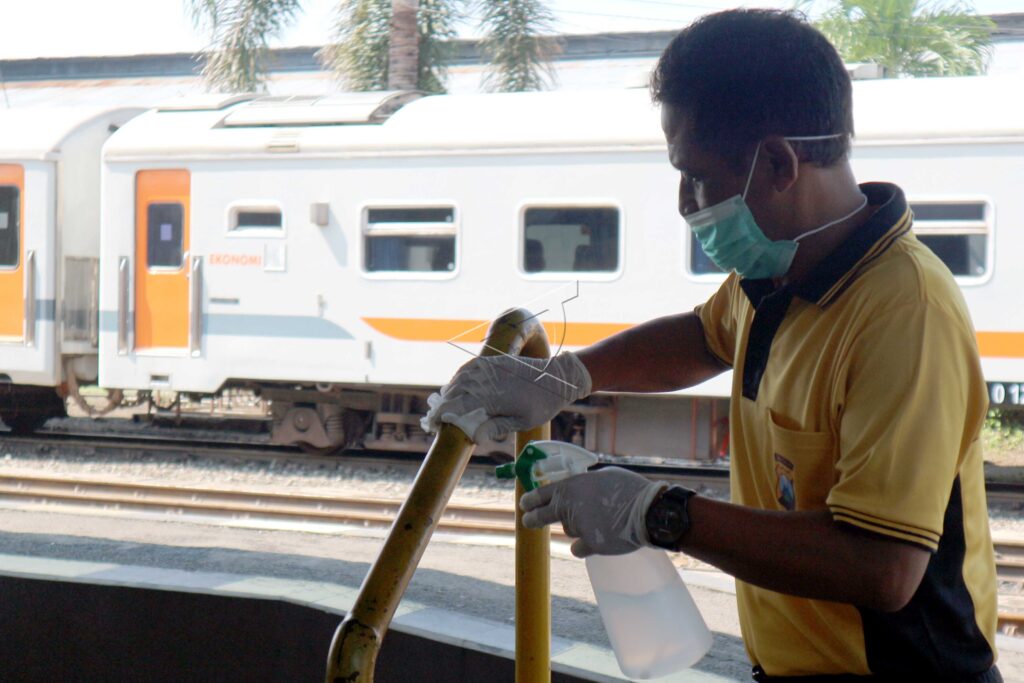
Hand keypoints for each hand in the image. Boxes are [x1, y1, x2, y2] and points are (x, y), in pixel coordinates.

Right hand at [420, 352, 591, 441]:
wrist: (559, 377)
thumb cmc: (543, 404)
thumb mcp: (521, 422)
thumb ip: (496, 427)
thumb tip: (473, 437)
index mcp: (493, 397)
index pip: (459, 406)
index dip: (443, 416)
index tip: (433, 425)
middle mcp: (489, 380)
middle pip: (455, 392)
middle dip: (442, 406)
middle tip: (433, 419)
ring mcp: (491, 368)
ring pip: (460, 378)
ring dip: (448, 391)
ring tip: (441, 405)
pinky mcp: (496, 361)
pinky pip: (471, 367)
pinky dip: (459, 377)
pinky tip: (455, 386)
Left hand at [520, 466, 667, 557]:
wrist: (648, 511)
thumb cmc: (629, 489)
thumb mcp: (602, 476)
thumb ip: (584, 484)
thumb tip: (577, 490)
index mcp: (571, 486)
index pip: (540, 493)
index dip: (530, 500)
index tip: (525, 504)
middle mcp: (569, 506)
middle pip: (540, 516)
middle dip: (532, 519)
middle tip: (529, 521)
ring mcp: (579, 526)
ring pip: (569, 530)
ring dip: (578, 527)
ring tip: (600, 520)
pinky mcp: (590, 544)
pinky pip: (579, 548)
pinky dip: (586, 546)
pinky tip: (600, 537)